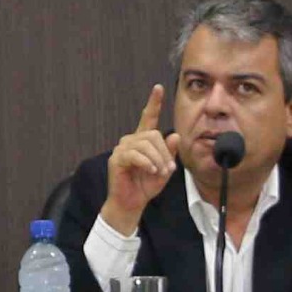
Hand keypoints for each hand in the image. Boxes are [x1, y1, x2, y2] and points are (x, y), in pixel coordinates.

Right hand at [103, 86, 181, 231]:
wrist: (131, 203)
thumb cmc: (146, 186)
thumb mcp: (164, 169)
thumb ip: (169, 153)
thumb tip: (175, 135)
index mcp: (142, 141)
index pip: (148, 118)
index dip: (153, 103)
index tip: (159, 88)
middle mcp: (131, 141)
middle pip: (153, 135)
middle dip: (164, 152)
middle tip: (168, 169)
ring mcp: (122, 149)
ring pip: (146, 144)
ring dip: (157, 160)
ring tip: (159, 172)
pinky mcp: (117, 159)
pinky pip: (136, 155)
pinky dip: (147, 163)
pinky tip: (151, 171)